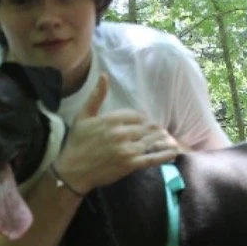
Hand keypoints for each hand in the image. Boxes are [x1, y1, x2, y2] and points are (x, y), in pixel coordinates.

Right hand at [53, 75, 181, 192]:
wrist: (73, 170)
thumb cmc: (76, 142)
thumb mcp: (83, 115)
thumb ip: (96, 96)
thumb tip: (104, 75)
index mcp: (112, 119)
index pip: (136, 115)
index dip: (142, 119)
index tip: (144, 123)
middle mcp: (122, 133)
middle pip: (146, 128)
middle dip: (153, 129)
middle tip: (159, 131)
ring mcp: (127, 150)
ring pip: (151, 141)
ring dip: (162, 139)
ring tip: (169, 139)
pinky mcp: (130, 164)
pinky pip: (152, 158)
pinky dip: (164, 155)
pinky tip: (173, 151)